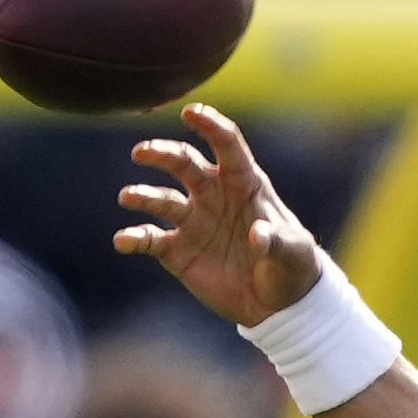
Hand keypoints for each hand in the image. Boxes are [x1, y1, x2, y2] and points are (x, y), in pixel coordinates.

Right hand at [114, 104, 326, 326]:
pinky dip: (134, 238)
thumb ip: (276, 241)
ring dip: (143, 195)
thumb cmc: (291, 266)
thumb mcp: (294, 253)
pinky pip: (150, 239)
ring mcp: (192, 221)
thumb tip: (256, 236)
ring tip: (130, 197)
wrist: (277, 304)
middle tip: (142, 153)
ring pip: (162, 198)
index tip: (191, 112)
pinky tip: (123, 241)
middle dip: (163, 154)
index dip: (210, 126)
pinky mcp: (177, 250)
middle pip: (184, 163)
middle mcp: (213, 195)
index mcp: (244, 183)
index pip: (226, 145)